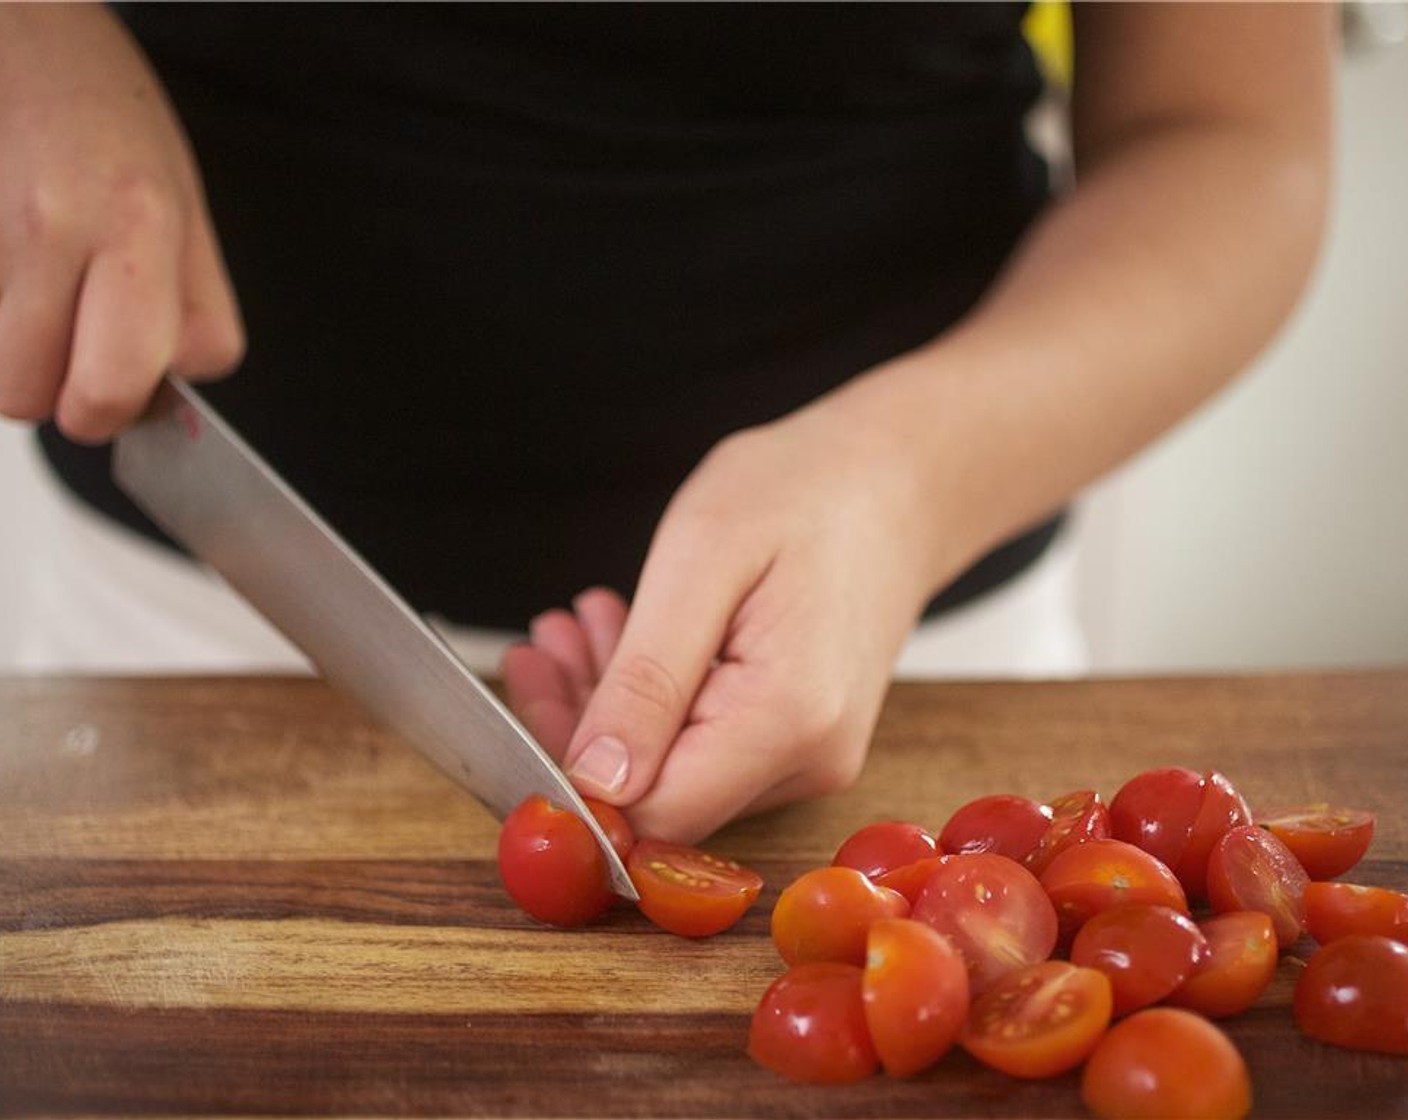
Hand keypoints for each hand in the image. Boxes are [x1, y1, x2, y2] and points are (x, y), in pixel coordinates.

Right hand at [0, 5, 242, 442]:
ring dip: (13, 362)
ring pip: (2, 383)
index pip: (148, 380)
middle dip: (66, 403)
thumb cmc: (101, 113)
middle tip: (68, 359)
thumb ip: (188, 305)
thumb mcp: (181, 203)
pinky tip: (9, 275)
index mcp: (145, 227)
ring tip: (32, 296)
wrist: (20, 28)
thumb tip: (165, 399)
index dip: (137, 397)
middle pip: (62, 402)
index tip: (127, 371)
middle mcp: (65, 228)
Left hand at [502, 394, 944, 842]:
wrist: (899, 482)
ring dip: (611, 703)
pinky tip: (625, 635)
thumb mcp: (704, 559)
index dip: (573, 773)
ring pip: (675, 770)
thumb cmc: (807, 493)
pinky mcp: (802, 741)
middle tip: (542, 639)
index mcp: (789, 719)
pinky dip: (654, 697)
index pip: (653, 811)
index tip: (530, 684)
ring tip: (578, 622)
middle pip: (658, 794)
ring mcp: (811, 756)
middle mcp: (810, 759)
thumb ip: (648, 679)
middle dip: (581, 724)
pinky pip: (705, 745)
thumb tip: (593, 781)